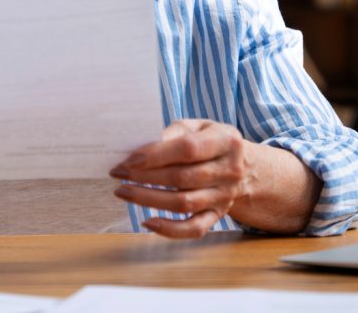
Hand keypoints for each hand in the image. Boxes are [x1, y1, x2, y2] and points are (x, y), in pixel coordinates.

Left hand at [109, 119, 251, 238]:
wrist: (239, 163)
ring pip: (184, 203)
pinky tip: (147, 222)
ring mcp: (225, 196)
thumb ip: (172, 133)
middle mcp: (230, 170)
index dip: (156, 155)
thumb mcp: (195, 126)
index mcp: (226, 141)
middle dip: (145, 177)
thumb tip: (140, 150)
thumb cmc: (207, 140)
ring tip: (123, 192)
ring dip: (149, 200)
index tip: (129, 160)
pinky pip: (194, 228)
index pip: (188, 149)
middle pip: (182, 178)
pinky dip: (170, 230)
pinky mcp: (218, 215)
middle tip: (118, 174)